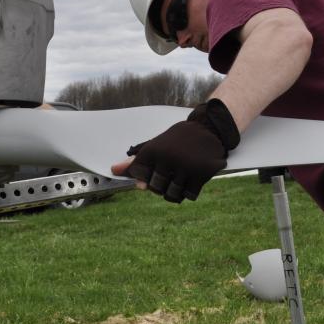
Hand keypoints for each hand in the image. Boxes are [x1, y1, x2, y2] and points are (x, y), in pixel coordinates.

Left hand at [111, 99, 239, 202]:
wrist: (209, 128)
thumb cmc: (179, 139)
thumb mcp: (157, 144)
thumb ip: (138, 159)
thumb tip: (114, 171)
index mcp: (153, 149)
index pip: (138, 175)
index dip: (145, 177)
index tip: (155, 171)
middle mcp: (166, 159)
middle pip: (155, 188)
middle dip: (162, 186)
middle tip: (171, 174)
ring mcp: (184, 167)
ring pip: (172, 194)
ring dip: (175, 191)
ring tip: (180, 179)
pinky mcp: (200, 174)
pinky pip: (189, 195)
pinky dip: (189, 192)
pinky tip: (191, 181)